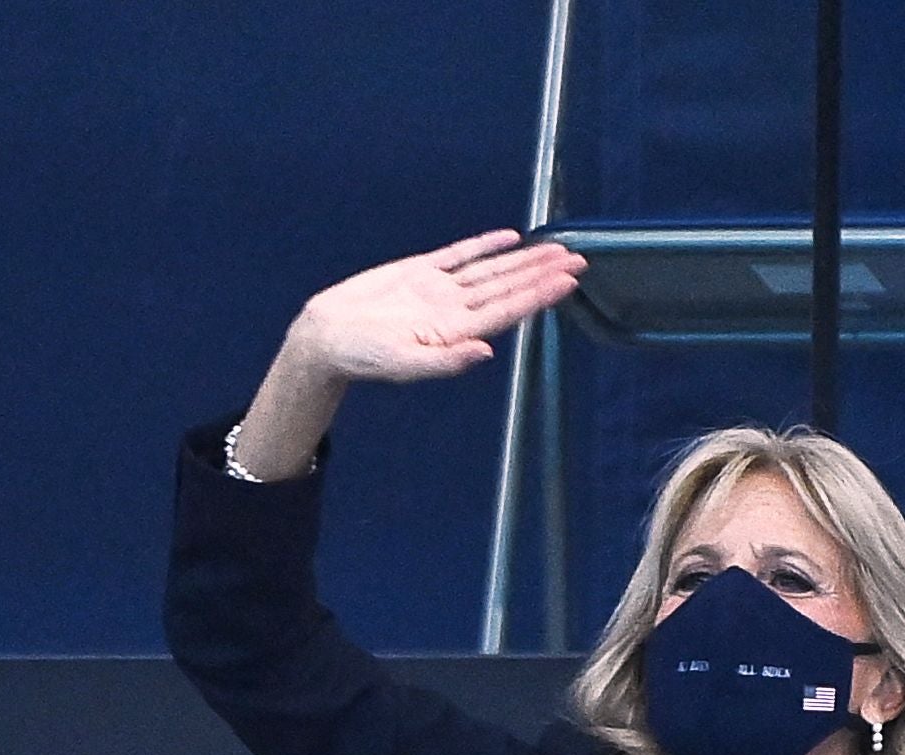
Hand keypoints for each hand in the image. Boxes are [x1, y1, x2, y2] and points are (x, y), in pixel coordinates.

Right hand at [287, 230, 584, 386]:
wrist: (326, 337)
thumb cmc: (361, 358)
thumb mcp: (403, 365)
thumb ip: (446, 362)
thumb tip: (485, 352)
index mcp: (454, 333)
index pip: (507, 310)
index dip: (538, 295)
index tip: (567, 281)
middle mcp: (453, 310)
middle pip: (508, 287)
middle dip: (542, 274)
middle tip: (578, 260)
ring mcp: (438, 290)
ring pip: (491, 270)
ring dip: (523, 260)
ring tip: (555, 250)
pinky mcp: (419, 272)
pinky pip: (458, 255)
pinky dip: (484, 245)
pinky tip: (509, 238)